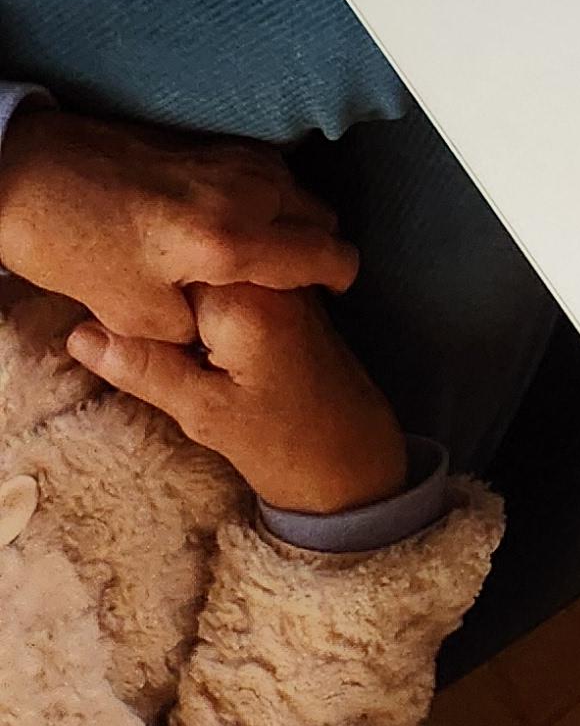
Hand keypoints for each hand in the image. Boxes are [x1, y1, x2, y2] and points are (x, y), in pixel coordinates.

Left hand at [0, 110, 355, 341]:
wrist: (33, 175)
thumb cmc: (76, 246)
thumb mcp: (130, 312)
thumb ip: (191, 327)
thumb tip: (215, 326)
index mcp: (229, 240)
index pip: (322, 253)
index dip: (340, 277)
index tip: (333, 294)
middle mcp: (245, 190)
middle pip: (322, 216)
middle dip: (319, 249)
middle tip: (291, 283)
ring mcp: (231, 157)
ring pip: (297, 189)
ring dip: (294, 220)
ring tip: (260, 256)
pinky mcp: (212, 141)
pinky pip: (268, 170)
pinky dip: (270, 197)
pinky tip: (236, 222)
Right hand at [71, 285, 408, 516]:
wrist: (355, 459)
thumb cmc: (281, 442)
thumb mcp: (203, 412)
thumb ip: (144, 368)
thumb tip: (77, 334)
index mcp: (244, 296)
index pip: (163, 270)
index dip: (129, 292)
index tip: (104, 312)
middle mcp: (268, 275)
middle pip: (186, 266)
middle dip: (153, 294)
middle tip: (133, 340)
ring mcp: (281, 282)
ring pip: (206, 276)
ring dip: (178, 303)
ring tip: (172, 348)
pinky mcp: (286, 299)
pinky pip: (230, 288)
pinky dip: (205, 310)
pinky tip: (194, 343)